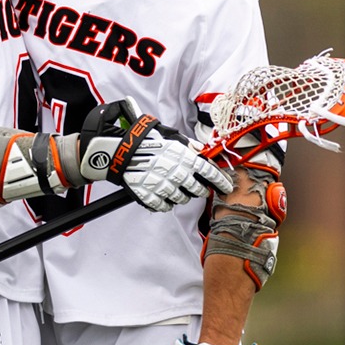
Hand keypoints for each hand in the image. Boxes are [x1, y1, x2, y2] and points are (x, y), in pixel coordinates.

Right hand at [77, 100, 232, 211]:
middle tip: (197, 187)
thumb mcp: (170, 137)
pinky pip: (164, 206)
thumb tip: (203, 151)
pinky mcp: (149, 197)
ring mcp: (162, 187)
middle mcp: (175, 173)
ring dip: (181, 195)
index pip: (209, 172)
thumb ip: (189, 146)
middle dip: (200, 189)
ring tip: (173, 186)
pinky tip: (161, 193)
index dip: (221, 181)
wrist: (118, 151)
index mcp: (183, 157)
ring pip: (182, 200)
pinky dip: (165, 202)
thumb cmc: (145, 141)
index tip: (227, 186)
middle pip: (197, 190)